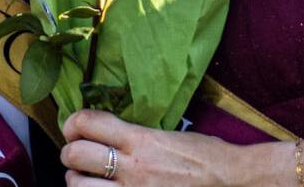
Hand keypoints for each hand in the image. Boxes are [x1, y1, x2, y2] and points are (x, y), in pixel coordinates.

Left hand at [60, 110, 285, 185]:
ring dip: (76, 181)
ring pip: (79, 186)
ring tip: (83, 179)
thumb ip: (137, 134)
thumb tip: (112, 132)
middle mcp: (133, 165)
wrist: (234, 181)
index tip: (73, 127)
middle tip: (75, 155)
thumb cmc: (208, 157)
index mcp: (141, 139)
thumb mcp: (169, 134)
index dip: (72, 122)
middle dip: (69, 153)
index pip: (89, 122)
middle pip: (76, 154)